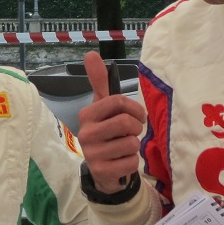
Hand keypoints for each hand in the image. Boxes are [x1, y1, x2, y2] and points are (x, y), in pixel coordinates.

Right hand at [77, 51, 145, 193]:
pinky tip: (122, 162)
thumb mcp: (103, 107)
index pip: (117, 101)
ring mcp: (92, 154)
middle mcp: (86, 133)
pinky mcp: (102, 171)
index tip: (137, 116)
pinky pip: (131, 162)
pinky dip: (132, 162)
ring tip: (123, 148)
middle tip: (131, 133)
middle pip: (126, 122)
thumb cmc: (106, 133)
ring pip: (131, 143)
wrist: (102, 170)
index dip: (134, 108)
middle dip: (136, 128)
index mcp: (87, 114)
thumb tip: (91, 53)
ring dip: (134, 146)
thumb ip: (99, 81)